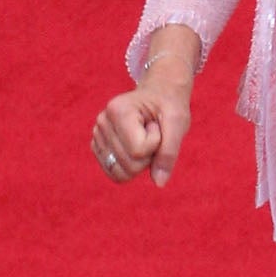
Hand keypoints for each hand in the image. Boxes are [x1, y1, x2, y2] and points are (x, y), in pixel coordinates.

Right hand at [91, 35, 199, 189]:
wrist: (159, 93)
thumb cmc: (169, 105)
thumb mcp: (178, 123)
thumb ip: (169, 153)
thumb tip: (159, 182)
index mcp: (119, 110)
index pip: (138, 150)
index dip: (156, 144)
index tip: (157, 125)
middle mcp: (102, 121)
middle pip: (129, 165)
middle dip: (148, 155)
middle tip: (152, 132)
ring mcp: (97, 134)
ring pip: (120, 172)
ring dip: (140, 161)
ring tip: (143, 138)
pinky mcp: (97, 145)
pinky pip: (113, 172)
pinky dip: (129, 166)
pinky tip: (135, 146)